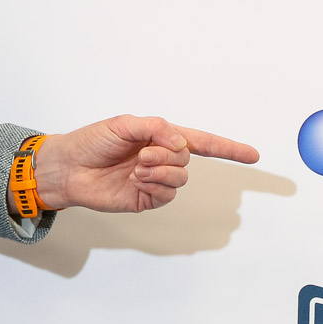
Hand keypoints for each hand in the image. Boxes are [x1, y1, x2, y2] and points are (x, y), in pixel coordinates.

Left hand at [20, 115, 259, 214]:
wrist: (69, 168)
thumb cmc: (92, 141)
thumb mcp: (124, 124)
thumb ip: (155, 128)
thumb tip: (179, 142)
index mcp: (160, 138)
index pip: (202, 142)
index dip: (228, 148)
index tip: (254, 155)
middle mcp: (162, 159)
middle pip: (188, 158)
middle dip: (167, 155)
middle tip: (141, 154)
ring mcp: (156, 181)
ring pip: (180, 177)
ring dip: (159, 170)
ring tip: (136, 168)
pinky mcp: (146, 199)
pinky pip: (166, 194)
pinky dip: (154, 185)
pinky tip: (136, 180)